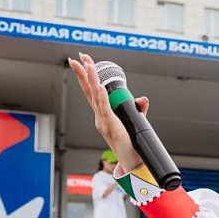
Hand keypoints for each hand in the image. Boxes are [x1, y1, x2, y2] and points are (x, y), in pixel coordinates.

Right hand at [67, 53, 146, 170]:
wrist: (130, 160)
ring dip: (91, 80)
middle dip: (82, 73)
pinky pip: (105, 109)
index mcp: (102, 113)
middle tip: (75, 58)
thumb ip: (138, 108)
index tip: (83, 62)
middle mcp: (99, 115)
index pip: (92, 91)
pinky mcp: (111, 125)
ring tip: (87, 65)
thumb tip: (143, 99)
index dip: (87, 77)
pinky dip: (102, 97)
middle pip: (89, 90)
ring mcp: (103, 120)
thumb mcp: (135, 121)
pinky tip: (100, 87)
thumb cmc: (129, 142)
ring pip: (95, 96)